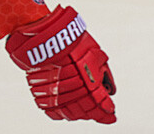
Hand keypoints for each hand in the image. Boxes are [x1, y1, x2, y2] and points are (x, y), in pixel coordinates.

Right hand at [6, 6, 116, 123]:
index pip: (99, 103)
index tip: (112, 117)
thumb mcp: (96, 54)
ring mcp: (56, 93)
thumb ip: (104, 73)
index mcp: (88, 80)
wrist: (47, 35)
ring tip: (86, 113)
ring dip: (80, 114)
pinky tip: (68, 112)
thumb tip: (110, 89)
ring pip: (70, 113)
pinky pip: (52, 110)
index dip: (106, 113)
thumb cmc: (73, 42)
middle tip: (101, 115)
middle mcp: (72, 89)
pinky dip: (61, 113)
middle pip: (85, 110)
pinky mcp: (42, 93)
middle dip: (95, 114)